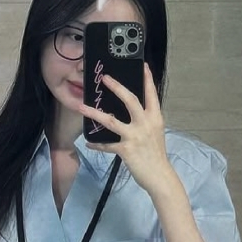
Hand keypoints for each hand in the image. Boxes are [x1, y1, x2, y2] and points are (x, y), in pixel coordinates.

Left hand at [79, 64, 171, 193]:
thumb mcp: (155, 132)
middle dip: (117, 87)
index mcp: (155, 118)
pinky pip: (107, 144)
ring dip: (94, 113)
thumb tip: (132, 111)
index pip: (151, 94)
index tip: (143, 65)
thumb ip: (145, 120)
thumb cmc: (156, 154)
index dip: (147, 79)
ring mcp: (135, 136)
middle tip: (104, 77)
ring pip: (111, 120)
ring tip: (81, 106)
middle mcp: (146, 124)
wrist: (160, 176)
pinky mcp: (125, 149)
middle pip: (130, 100)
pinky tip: (89, 142)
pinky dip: (97, 144)